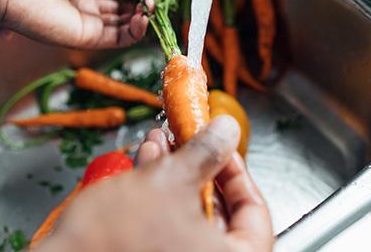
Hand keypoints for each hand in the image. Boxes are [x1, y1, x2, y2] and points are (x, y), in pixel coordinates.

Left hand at [0, 0, 153, 48]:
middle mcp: (87, 1)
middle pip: (124, 9)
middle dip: (141, 6)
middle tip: (151, 2)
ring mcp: (87, 20)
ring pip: (123, 26)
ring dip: (141, 19)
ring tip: (149, 9)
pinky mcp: (85, 38)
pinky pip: (116, 39)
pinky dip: (134, 33)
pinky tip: (142, 20)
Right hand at [37, 116, 272, 251]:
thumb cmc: (116, 237)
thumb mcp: (168, 182)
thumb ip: (206, 154)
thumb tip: (227, 132)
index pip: (255, 213)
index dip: (238, 171)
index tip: (222, 146)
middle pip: (219, 213)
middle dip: (198, 167)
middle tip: (187, 138)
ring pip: (188, 218)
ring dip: (175, 175)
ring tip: (159, 142)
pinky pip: (165, 228)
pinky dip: (158, 196)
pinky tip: (145, 165)